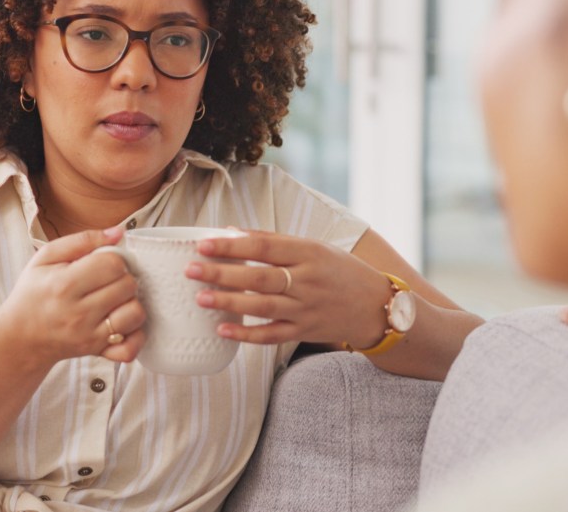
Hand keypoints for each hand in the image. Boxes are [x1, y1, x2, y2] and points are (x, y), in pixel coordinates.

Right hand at [0, 227, 146, 363]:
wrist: (19, 337)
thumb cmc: (33, 293)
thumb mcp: (46, 258)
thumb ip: (82, 240)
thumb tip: (118, 232)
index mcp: (65, 284)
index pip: (113, 264)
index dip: (114, 259)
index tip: (104, 263)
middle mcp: (79, 312)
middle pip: (128, 286)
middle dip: (123, 278)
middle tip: (109, 281)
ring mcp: (89, 335)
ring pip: (135, 314)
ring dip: (131, 303)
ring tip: (116, 300)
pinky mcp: (96, 351)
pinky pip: (130, 348)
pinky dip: (135, 336)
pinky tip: (123, 324)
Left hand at [187, 230, 389, 347]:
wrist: (377, 306)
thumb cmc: (340, 271)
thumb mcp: (314, 247)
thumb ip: (274, 241)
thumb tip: (230, 231)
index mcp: (309, 252)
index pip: (265, 246)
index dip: (233, 245)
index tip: (204, 243)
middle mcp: (308, 281)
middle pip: (259, 277)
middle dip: (223, 273)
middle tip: (191, 269)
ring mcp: (307, 309)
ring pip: (263, 306)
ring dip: (230, 302)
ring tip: (200, 297)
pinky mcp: (305, 331)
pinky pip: (272, 335)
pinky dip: (247, 335)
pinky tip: (223, 329)